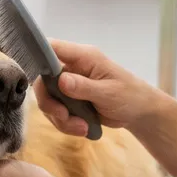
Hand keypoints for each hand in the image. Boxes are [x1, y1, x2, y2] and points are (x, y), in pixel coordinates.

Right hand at [36, 40, 166, 137]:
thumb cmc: (129, 95)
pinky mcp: (69, 101)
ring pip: (49, 100)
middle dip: (50, 103)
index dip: (38, 57)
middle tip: (64, 117)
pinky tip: (83, 128)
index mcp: (83, 57)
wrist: (138, 112)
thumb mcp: (109, 92)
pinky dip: (65, 124)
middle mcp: (72, 68)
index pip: (52, 47)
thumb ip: (84, 87)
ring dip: (60, 118)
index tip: (39, 79)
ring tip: (81, 128)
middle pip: (43, 80)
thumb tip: (61, 80)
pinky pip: (56, 112)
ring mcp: (69, 85)